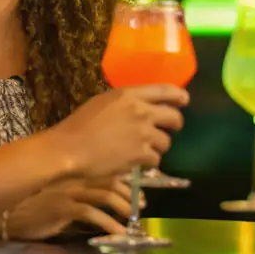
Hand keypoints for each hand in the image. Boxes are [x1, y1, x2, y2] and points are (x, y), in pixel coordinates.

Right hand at [0, 176, 134, 239]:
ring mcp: (68, 191)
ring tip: (131, 221)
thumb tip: (99, 196)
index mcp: (73, 171)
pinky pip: (93, 214)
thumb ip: (76, 190)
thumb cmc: (30, 203)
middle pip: (110, 180)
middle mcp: (73, 177)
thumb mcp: (57, 192)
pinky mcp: (62, 207)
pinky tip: (118, 233)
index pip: (107, 170)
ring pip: (105, 194)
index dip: (126, 182)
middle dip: (129, 195)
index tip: (137, 195)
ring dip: (123, 208)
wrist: (6, 209)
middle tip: (139, 208)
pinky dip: (109, 223)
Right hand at [52, 85, 188, 178]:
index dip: (179, 96)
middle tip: (170, 130)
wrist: (70, 149)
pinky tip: (138, 163)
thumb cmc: (78, 126)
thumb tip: (137, 107)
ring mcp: (143, 133)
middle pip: (174, 116)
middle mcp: (141, 111)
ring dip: (158, 147)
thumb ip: (124, 103)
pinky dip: (148, 163)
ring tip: (146, 151)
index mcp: (130, 94)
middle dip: (175, 124)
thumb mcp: (102, 103)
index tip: (184, 100)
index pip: (166, 90)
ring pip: (166, 141)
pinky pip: (156, 159)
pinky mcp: (141, 154)